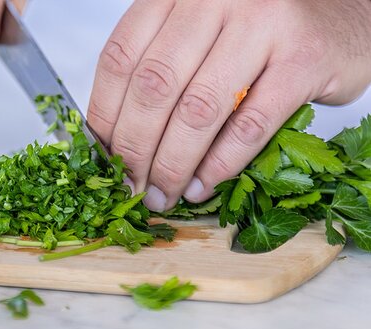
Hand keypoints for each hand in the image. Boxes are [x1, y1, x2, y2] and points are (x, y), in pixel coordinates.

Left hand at [88, 0, 370, 211]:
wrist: (340, 13)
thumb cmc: (260, 29)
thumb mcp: (199, 34)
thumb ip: (160, 70)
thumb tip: (115, 141)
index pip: (121, 59)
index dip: (105, 115)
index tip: (102, 157)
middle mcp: (215, 0)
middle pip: (154, 87)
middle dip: (135, 149)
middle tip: (131, 185)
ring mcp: (263, 24)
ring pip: (197, 110)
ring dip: (173, 165)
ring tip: (164, 195)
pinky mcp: (304, 58)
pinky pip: (250, 125)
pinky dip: (220, 164)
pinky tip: (204, 185)